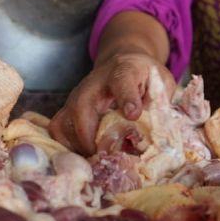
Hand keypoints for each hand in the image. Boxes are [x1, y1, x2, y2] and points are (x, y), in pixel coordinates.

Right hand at [49, 52, 174, 154]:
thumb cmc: (144, 76)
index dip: (127, 98)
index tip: (133, 115)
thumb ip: (161, 105)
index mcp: (124, 73)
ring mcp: (78, 96)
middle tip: (103, 156)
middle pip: (82, 106)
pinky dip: (66, 146)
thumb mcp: (162, 83)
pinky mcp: (69, 107)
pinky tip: (84, 155)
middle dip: (89, 136)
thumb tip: (158, 136)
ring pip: (64, 120)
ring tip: (94, 160)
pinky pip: (58, 128)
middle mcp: (95, 83)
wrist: (123, 61)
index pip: (123, 82)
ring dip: (76, 145)